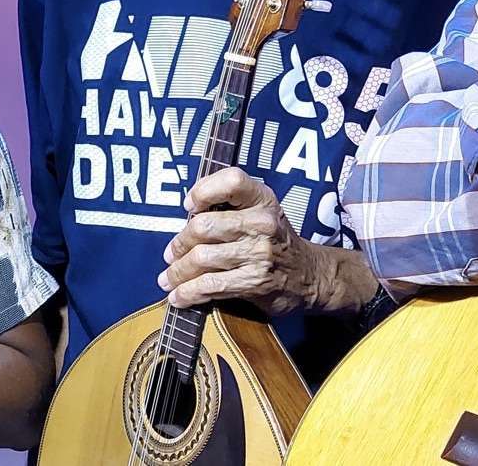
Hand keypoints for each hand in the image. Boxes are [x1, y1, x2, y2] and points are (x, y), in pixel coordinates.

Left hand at [159, 168, 326, 316]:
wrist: (309, 275)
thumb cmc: (276, 240)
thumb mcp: (263, 211)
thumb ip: (230, 205)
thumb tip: (186, 214)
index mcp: (263, 199)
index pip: (231, 181)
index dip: (204, 190)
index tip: (189, 206)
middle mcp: (263, 223)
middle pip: (203, 226)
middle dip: (179, 243)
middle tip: (170, 253)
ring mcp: (259, 253)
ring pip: (202, 258)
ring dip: (177, 271)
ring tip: (168, 277)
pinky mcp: (254, 282)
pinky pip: (211, 285)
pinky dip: (188, 292)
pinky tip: (179, 296)